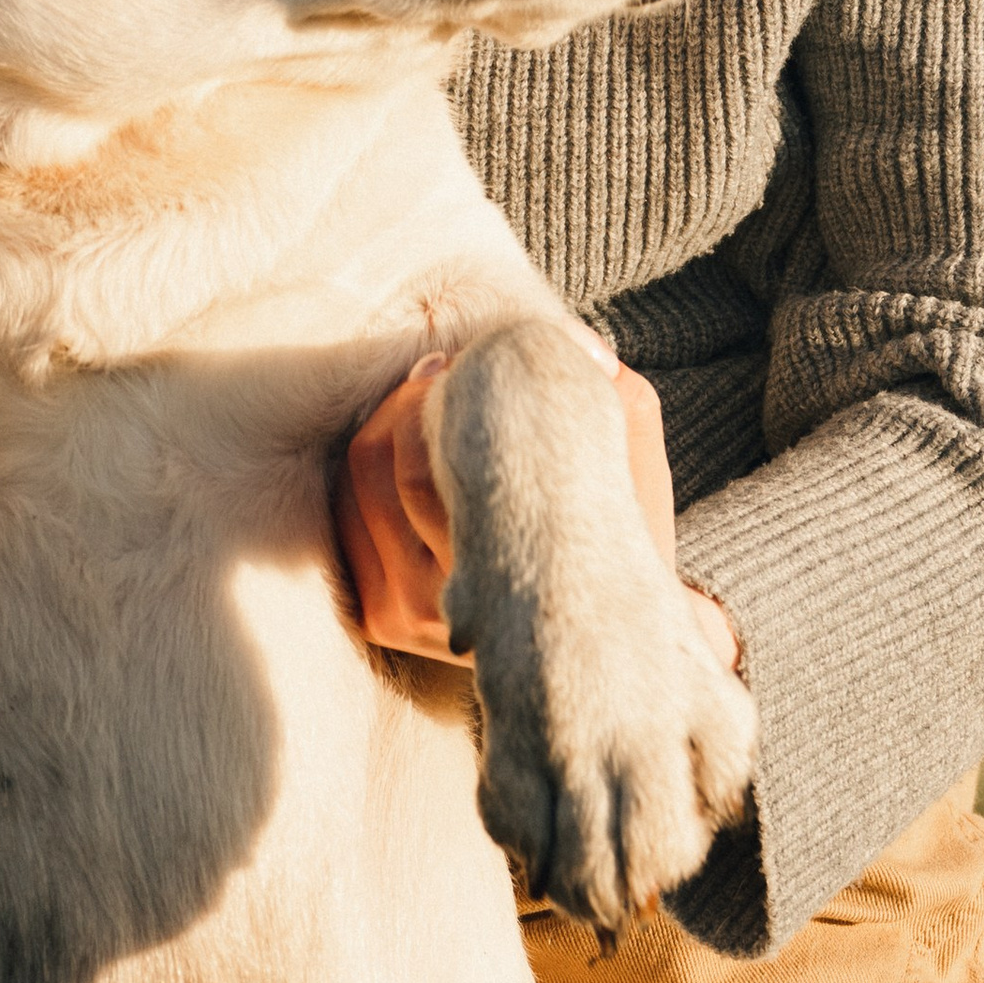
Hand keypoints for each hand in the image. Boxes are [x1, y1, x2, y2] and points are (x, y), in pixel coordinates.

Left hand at [335, 338, 741, 681]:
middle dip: (410, 398)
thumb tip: (575, 341)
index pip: (436, 466)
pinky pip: (346, 514)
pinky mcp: (380, 618)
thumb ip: (618, 401)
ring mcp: (408, 616)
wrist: (604, 642)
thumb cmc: (620, 537)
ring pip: (361, 480)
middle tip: (443, 369)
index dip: (436, 394)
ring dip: (385, 420)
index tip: (459, 361)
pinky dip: (367, 466)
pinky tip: (406, 443)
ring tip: (427, 397)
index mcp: (514, 570)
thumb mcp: (637, 474)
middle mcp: (450, 604)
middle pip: (391, 463)